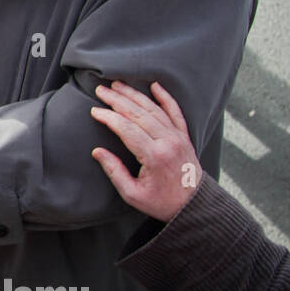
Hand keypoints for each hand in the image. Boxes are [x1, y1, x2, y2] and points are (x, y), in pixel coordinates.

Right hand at [90, 81, 201, 222]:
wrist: (194, 206)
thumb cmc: (161, 202)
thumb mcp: (132, 194)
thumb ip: (114, 171)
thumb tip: (97, 151)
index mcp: (154, 156)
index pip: (126, 129)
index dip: (109, 117)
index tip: (94, 111)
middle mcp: (167, 142)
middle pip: (138, 114)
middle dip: (117, 100)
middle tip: (101, 90)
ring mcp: (178, 137)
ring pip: (154, 109)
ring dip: (134, 95)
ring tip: (118, 84)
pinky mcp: (184, 136)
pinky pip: (175, 111)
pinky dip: (165, 97)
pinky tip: (155, 85)